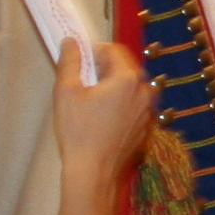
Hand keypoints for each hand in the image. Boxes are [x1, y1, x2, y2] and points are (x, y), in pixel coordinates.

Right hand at [50, 39, 152, 185]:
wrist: (94, 172)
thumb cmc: (78, 132)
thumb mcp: (66, 91)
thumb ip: (70, 61)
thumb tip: (71, 42)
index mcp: (128, 79)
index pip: (114, 50)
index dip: (94, 50)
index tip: (80, 60)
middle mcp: (144, 92)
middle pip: (125, 67)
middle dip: (104, 68)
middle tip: (83, 81)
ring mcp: (148, 111)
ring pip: (131, 87)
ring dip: (113, 86)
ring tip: (91, 100)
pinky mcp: (146, 127)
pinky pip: (134, 105)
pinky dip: (121, 104)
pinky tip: (102, 118)